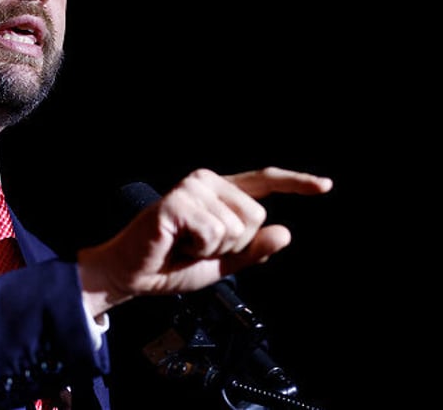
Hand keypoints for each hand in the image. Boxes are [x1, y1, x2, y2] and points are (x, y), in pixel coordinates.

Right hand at [77, 166, 332, 317]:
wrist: (133, 275)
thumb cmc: (171, 265)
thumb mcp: (222, 262)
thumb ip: (253, 250)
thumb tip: (285, 233)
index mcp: (218, 193)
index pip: (263, 183)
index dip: (295, 183)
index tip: (324, 186)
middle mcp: (206, 182)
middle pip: (256, 216)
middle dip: (234, 244)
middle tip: (199, 248)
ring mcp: (191, 189)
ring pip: (236, 226)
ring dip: (213, 248)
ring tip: (185, 246)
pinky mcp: (177, 202)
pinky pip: (214, 232)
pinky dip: (199, 248)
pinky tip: (177, 244)